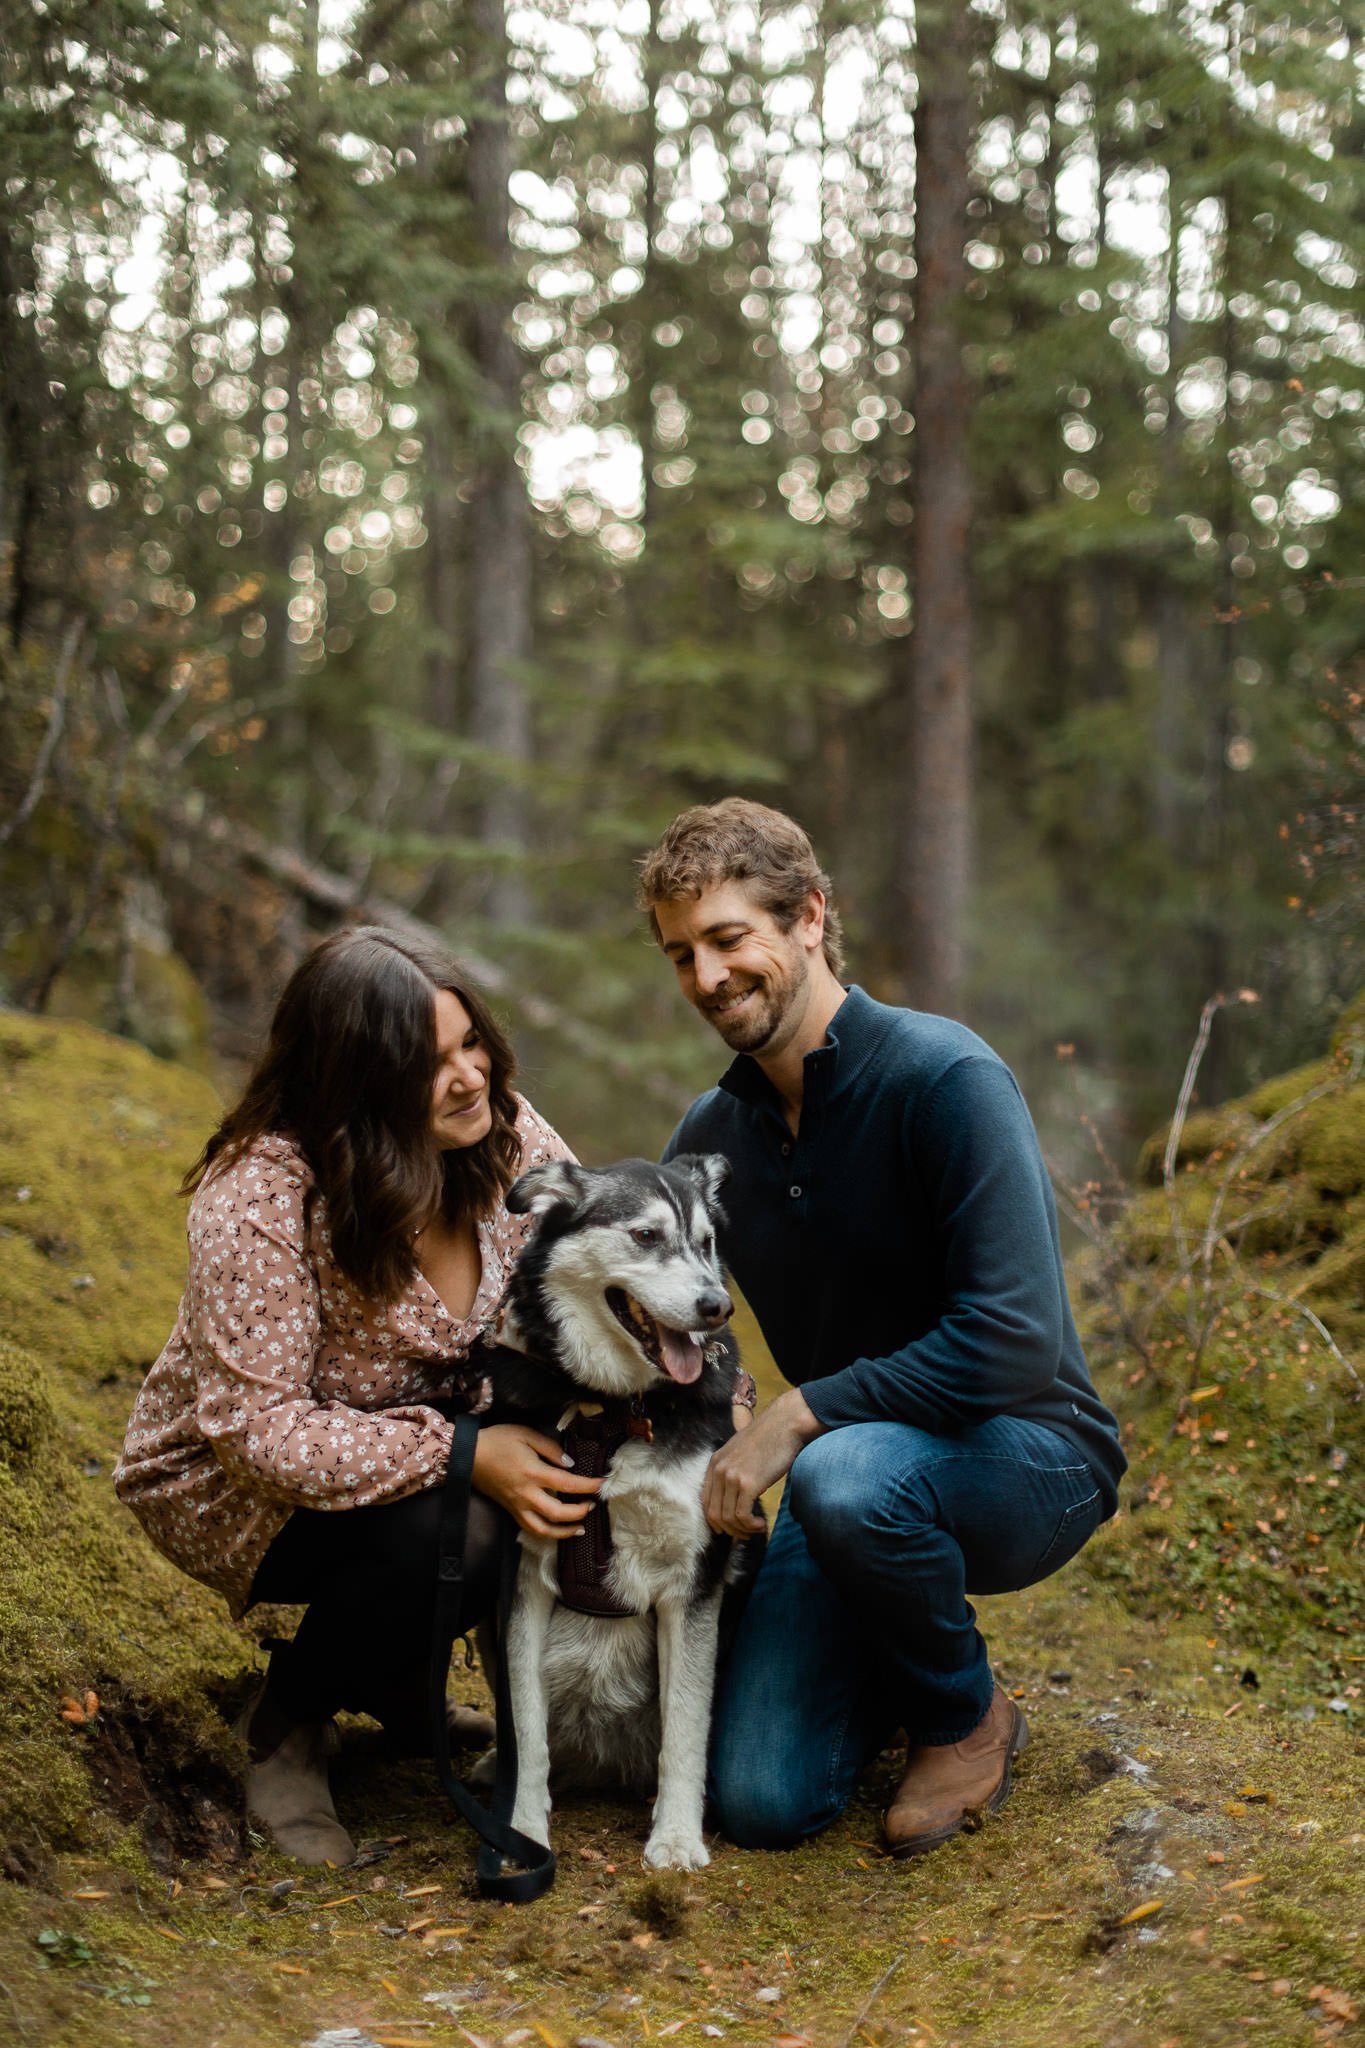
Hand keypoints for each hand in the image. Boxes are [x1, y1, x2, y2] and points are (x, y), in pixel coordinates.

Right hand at [470, 1423, 600, 1539]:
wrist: (468, 1454)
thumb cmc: (498, 1440)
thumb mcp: (526, 1434)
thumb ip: (550, 1448)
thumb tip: (570, 1464)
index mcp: (532, 1472)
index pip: (567, 1483)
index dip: (588, 1486)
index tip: (602, 1484)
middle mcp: (526, 1494)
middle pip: (559, 1513)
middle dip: (580, 1512)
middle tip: (592, 1504)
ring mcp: (517, 1506)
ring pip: (544, 1529)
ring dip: (565, 1531)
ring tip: (580, 1527)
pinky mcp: (510, 1511)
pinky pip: (530, 1529)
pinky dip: (547, 1534)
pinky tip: (557, 1530)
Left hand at [702, 1388, 824, 1536]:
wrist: (785, 1424)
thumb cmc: (769, 1438)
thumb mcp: (741, 1452)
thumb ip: (733, 1470)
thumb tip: (736, 1497)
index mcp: (715, 1463)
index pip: (705, 1502)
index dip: (716, 1521)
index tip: (730, 1528)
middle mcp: (719, 1470)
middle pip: (714, 1514)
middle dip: (730, 1530)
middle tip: (746, 1534)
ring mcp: (732, 1477)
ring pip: (728, 1518)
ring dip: (742, 1530)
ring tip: (757, 1529)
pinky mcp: (747, 1484)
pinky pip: (742, 1516)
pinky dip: (751, 1526)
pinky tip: (761, 1524)